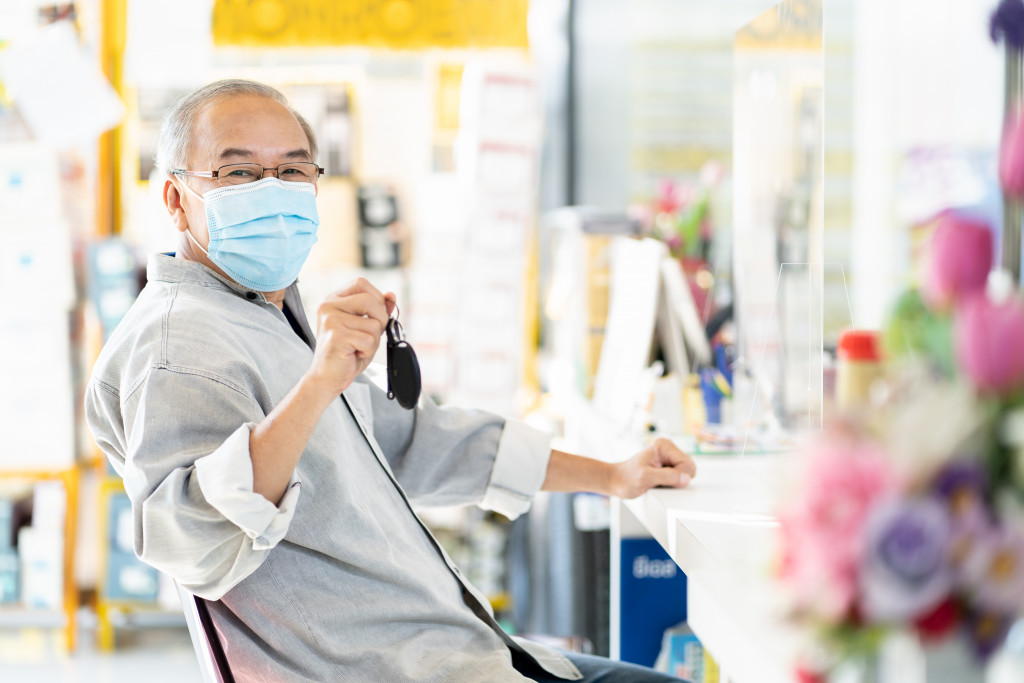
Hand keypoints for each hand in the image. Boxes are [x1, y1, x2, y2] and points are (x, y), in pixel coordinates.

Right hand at [307, 278, 395, 395]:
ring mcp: (331, 320)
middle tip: (369, 336)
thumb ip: (377, 310)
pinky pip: (368, 340)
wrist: (327, 377)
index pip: (361, 284)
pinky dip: (368, 351)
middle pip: (370, 300)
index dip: (376, 298)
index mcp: (333, 300)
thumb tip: (391, 295)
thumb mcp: (365, 327)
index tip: (376, 315)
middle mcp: (328, 306)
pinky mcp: (336, 336)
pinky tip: (354, 354)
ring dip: (373, 340)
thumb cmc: (346, 352)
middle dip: (380, 320)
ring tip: (358, 347)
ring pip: (373, 323)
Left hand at [610, 438, 695, 498]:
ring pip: (686, 473)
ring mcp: (669, 457)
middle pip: (689, 468)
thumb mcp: (646, 478)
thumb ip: (667, 477)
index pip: (686, 464)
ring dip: (674, 481)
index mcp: (664, 445)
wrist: (617, 481)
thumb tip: (686, 478)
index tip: (663, 481)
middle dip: (677, 479)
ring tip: (658, 481)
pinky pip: (680, 476)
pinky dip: (672, 482)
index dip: (678, 477)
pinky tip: (660, 482)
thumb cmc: (626, 478)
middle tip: (660, 481)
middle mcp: (668, 448)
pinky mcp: (668, 465)